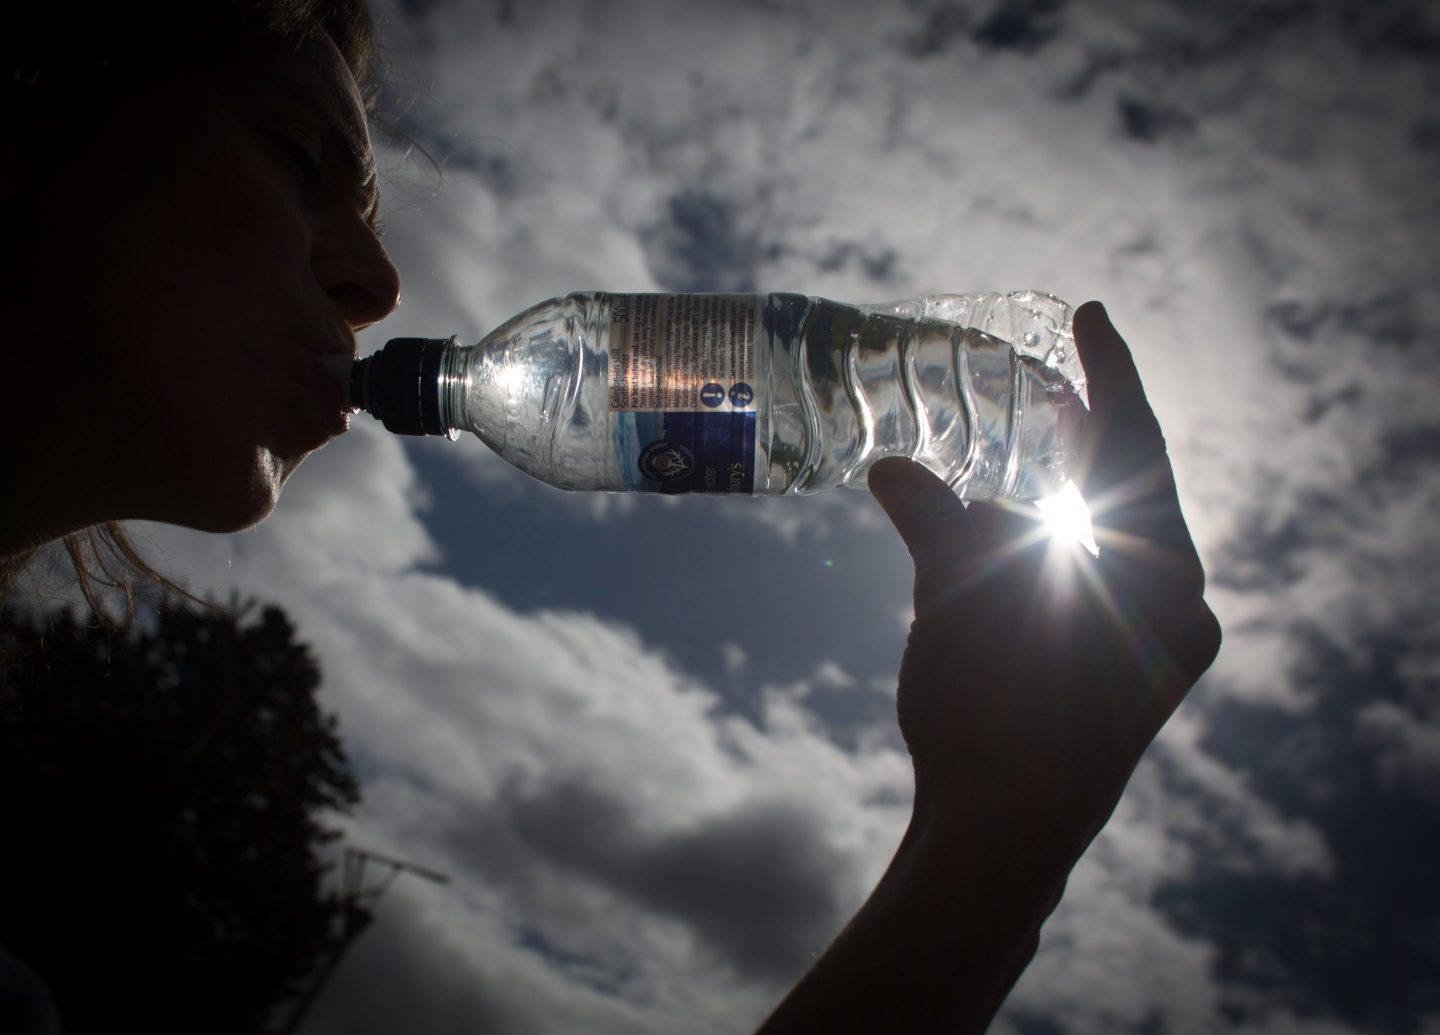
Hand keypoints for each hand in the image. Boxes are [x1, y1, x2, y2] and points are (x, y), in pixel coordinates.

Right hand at [869, 301, 1220, 860]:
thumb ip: (933, 516)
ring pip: (1117, 541)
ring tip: (1026, 460)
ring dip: (1069, 498)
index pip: (1138, 440)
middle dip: (1088, 437)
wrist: (1003, 832)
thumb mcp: (955, 593)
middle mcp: (1179, 601)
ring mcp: (1161, 647)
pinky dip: (1062, 551)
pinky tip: (1016, 541)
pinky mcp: (1132, 680)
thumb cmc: (990, 706)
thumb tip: (892, 467)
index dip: (1111, 370)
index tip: (1092, 314)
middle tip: (1053, 391)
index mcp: (1161, 567)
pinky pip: (1104, 584)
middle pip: (1135, 489)